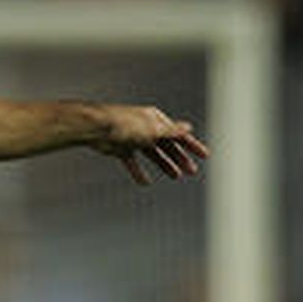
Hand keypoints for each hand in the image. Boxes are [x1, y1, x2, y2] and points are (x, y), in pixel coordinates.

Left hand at [91, 105, 208, 184]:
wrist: (97, 129)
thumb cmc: (125, 125)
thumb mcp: (153, 129)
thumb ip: (171, 131)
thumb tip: (188, 128)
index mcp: (156, 120)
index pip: (179, 134)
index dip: (193, 145)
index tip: (205, 156)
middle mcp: (146, 128)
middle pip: (167, 145)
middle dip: (180, 158)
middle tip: (191, 171)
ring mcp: (133, 139)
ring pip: (153, 154)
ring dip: (164, 164)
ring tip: (175, 176)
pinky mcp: (120, 149)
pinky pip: (133, 162)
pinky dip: (138, 172)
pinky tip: (145, 182)